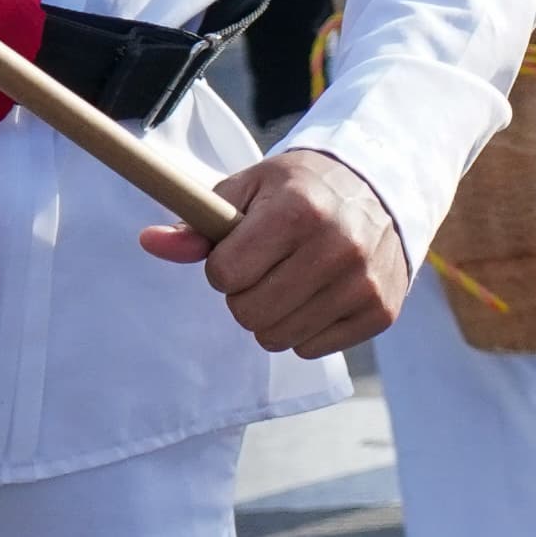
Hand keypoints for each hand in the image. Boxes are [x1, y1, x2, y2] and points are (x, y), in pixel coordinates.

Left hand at [141, 148, 409, 358]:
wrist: (386, 187)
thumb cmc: (304, 189)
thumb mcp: (251, 188)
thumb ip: (199, 221)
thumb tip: (149, 242)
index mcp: (299, 210)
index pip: (225, 274)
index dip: (224, 265)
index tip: (245, 248)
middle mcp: (338, 247)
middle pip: (249, 313)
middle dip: (245, 295)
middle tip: (267, 270)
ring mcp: (363, 283)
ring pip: (279, 338)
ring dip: (274, 316)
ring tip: (293, 282)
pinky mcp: (381, 311)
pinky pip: (313, 349)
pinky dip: (307, 329)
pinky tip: (321, 295)